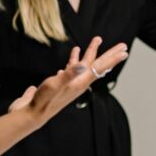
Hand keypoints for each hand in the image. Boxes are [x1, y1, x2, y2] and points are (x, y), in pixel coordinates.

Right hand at [11, 38, 128, 123]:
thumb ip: (69, 74)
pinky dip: (74, 61)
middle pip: (97, 65)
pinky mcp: (59, 83)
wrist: (30, 115)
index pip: (100, 67)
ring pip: (84, 66)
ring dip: (90, 53)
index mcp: (80, 82)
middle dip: (109, 55)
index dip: (112, 58)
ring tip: (97, 40)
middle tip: (122, 46)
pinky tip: (73, 57)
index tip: (125, 50)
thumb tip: (84, 65)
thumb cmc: (43, 100)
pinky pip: (70, 69)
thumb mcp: (55, 84)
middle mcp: (78, 83)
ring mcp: (69, 83)